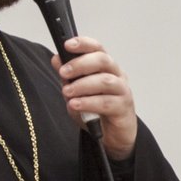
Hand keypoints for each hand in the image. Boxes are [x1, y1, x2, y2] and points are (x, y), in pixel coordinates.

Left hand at [50, 37, 136, 159]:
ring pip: (105, 81)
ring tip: (67, 92)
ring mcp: (122, 91)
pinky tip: (76, 104)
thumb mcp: (76, 92)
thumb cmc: (97, 112)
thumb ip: (68, 77)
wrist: (112, 136)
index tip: (67, 45)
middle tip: (63, 72)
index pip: (97, 48)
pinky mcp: (124, 108)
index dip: (84, 44)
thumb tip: (56, 59)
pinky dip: (88, 102)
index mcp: (106, 68)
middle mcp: (117, 75)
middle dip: (80, 64)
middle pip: (103, 60)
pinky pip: (106, 102)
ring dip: (83, 85)